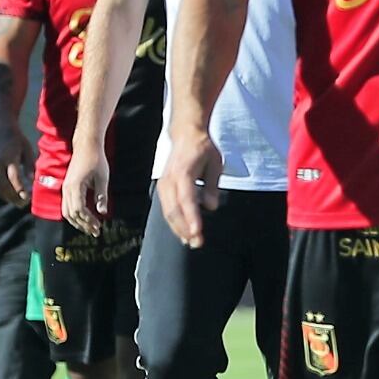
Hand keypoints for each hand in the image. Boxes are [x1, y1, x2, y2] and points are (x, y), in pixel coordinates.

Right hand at [0, 128, 34, 207]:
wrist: (0, 131)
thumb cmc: (17, 140)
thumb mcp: (27, 149)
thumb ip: (30, 164)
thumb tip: (33, 180)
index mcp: (8, 158)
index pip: (13, 177)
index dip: (20, 189)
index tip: (27, 197)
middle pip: (4, 186)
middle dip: (14, 197)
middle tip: (25, 204)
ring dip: (8, 197)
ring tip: (20, 203)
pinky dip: (3, 193)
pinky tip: (12, 197)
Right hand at [63, 143, 110, 235]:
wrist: (87, 145)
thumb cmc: (96, 159)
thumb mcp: (103, 178)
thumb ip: (101, 195)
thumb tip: (102, 212)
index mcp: (75, 186)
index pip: (79, 210)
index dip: (88, 220)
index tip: (99, 226)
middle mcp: (67, 188)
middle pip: (70, 214)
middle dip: (83, 224)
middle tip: (95, 231)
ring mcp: (65, 187)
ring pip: (66, 211)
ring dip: (77, 221)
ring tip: (90, 228)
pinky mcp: (67, 186)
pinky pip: (67, 205)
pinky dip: (75, 214)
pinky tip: (85, 217)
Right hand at [160, 128, 223, 248]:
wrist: (185, 135)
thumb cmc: (203, 149)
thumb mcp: (215, 163)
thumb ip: (212, 185)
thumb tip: (211, 206)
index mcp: (183, 172)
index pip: (187, 199)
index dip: (192, 217)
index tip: (198, 232)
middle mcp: (170, 180)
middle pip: (174, 210)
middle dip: (185, 229)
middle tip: (198, 243)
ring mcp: (163, 185)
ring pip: (168, 213)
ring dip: (179, 229)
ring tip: (191, 242)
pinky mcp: (162, 189)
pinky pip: (167, 210)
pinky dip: (174, 223)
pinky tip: (184, 234)